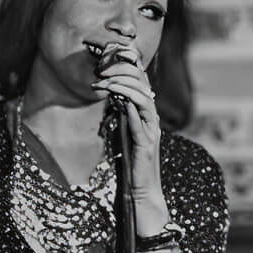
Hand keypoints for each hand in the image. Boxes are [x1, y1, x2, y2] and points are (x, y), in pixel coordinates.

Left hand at [92, 45, 162, 203]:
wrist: (142, 189)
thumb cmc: (132, 160)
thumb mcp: (125, 129)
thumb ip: (123, 111)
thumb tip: (114, 93)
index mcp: (147, 112)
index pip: (142, 80)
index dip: (126, 66)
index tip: (104, 63)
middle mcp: (152, 118)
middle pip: (144, 84)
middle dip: (122, 73)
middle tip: (100, 73)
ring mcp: (151, 131)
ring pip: (145, 100)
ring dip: (124, 88)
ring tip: (105, 85)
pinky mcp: (146, 145)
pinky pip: (141, 124)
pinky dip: (131, 110)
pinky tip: (120, 101)